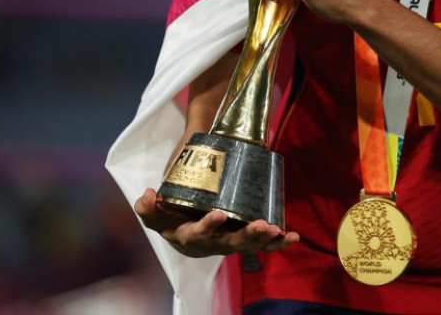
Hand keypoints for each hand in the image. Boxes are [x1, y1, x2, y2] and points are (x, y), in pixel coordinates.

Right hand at [133, 188, 298, 257]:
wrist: (184, 221)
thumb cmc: (171, 213)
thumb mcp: (156, 211)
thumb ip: (148, 207)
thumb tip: (148, 195)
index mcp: (189, 237)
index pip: (197, 235)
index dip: (208, 226)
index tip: (219, 214)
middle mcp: (211, 244)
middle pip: (229, 244)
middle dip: (246, 236)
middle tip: (260, 225)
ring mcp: (229, 242)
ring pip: (248, 245)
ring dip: (265, 240)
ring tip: (277, 231)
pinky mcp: (243, 238)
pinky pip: (262, 245)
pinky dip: (277, 243)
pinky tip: (292, 237)